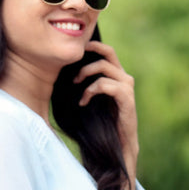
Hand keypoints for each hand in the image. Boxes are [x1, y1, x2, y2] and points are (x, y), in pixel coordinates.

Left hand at [73, 41, 139, 189]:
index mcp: (118, 76)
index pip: (107, 51)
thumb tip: (61, 71)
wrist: (119, 144)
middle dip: (88, 54)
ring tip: (75, 85)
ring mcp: (127, 87)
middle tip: (72, 65)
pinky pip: (105, 84)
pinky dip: (91, 90)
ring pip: (104, 67)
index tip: (74, 50)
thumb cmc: (103, 122)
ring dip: (86, 73)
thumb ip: (85, 83)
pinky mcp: (127, 98)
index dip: (93, 45)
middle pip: (108, 52)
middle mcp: (125, 78)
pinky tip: (83, 101)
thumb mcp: (92, 99)